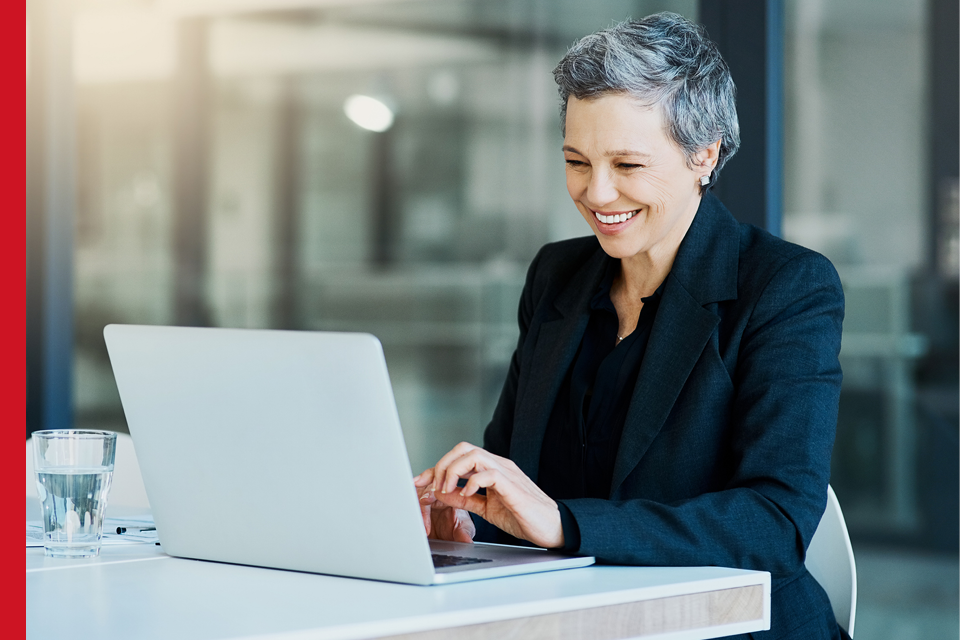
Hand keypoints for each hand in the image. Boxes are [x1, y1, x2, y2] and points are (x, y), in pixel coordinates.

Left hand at [426, 442, 563, 548]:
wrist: (551, 528)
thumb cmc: (523, 516)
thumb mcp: (487, 508)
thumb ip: (467, 499)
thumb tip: (445, 493)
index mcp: (491, 469)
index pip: (460, 456)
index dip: (437, 467)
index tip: (420, 481)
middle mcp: (498, 465)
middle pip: (463, 448)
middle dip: (442, 465)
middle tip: (434, 486)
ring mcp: (506, 473)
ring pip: (473, 455)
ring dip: (453, 471)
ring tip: (447, 489)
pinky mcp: (513, 485)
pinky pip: (489, 473)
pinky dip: (472, 482)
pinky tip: (467, 494)